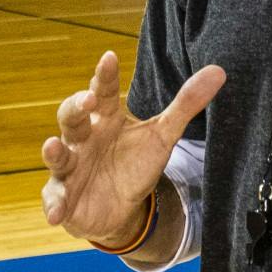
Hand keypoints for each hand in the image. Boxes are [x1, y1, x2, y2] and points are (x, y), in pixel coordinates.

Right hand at [41, 50, 223, 247]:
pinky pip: (55, 199)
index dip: (105, 75)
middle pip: (73, 117)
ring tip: (52, 146)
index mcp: (105, 118)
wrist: (122, 207)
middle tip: (88, 99)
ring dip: (54, 151)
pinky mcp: (64, 196)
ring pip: (58, 155)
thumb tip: (219, 71)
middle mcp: (83, 138)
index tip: (110, 57)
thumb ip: (186, 104)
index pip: (104, 91)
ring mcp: (70, 167)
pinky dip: (54, 206)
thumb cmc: (136, 162)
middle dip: (76, 107)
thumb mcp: (163, 134)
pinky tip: (55, 214)